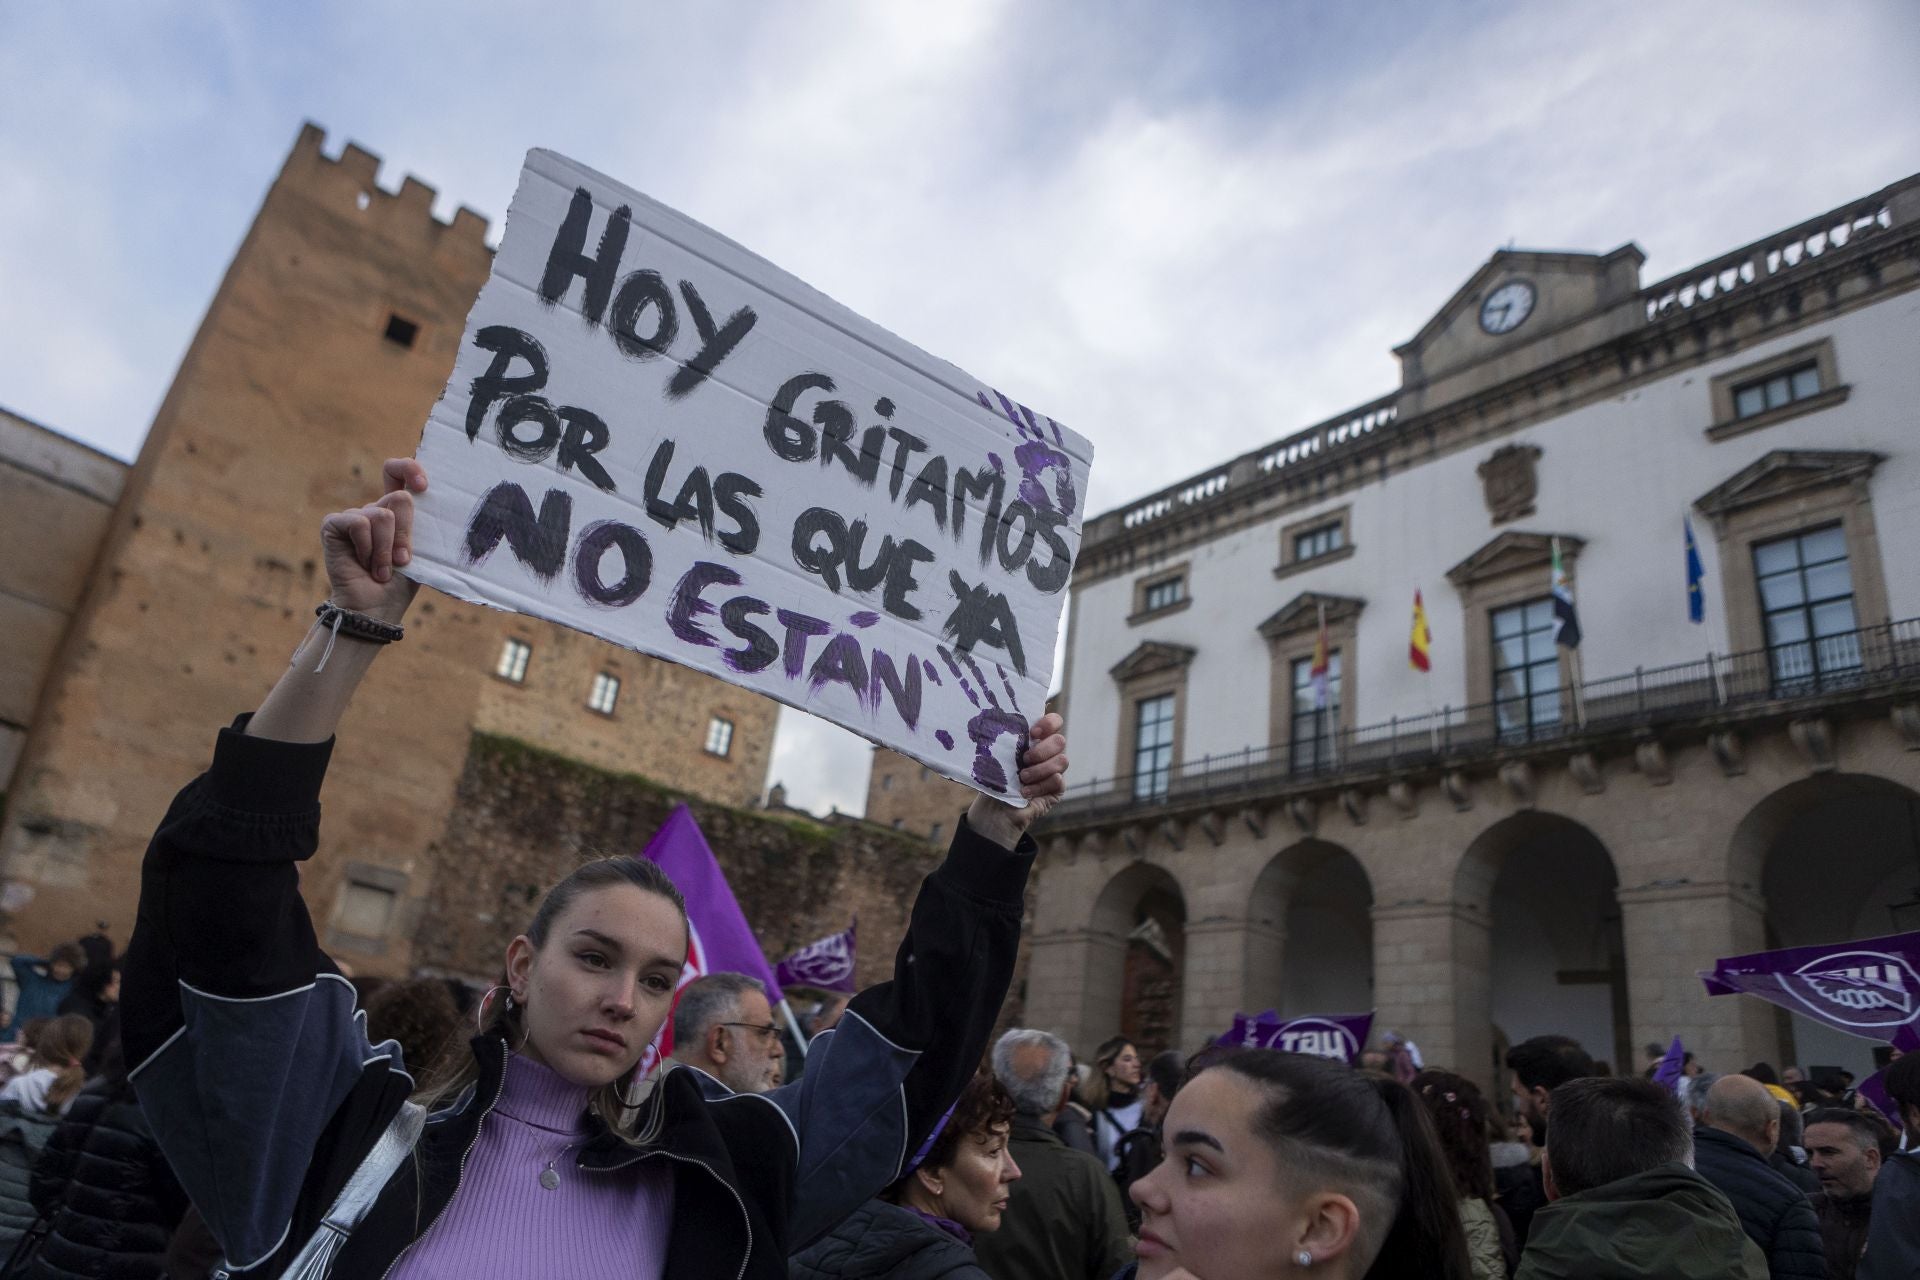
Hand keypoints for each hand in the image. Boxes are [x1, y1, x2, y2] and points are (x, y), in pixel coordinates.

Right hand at [321, 459, 426, 623]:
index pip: (398, 473)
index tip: (423, 486)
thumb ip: (420, 523)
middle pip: (400, 498)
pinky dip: (367, 548)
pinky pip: (359, 523)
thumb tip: (423, 494)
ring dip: (386, 549)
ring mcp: (353, 516)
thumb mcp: (419, 550)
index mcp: (396, 512)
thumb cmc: (400, 582)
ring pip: (382, 515)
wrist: (376, 608)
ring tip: (381, 569)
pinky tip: (362, 563)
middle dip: (405, 534)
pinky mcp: (334, 524)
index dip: (410, 469)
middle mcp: (374, 510)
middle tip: (401, 561)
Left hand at [967, 713, 1067, 848]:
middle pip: (1060, 741)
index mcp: (1036, 740)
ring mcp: (1055, 771)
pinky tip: (1025, 792)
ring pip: (1062, 760)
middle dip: (1041, 750)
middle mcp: (1049, 753)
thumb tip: (1009, 716)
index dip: (1049, 723)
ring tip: (1022, 778)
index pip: (1054, 722)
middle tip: (1024, 760)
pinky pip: (1058, 780)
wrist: (994, 809)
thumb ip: (1010, 737)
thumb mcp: (1000, 755)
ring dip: (1040, 770)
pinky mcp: (1057, 789)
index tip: (1032, 733)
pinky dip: (1039, 786)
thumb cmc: (996, 778)